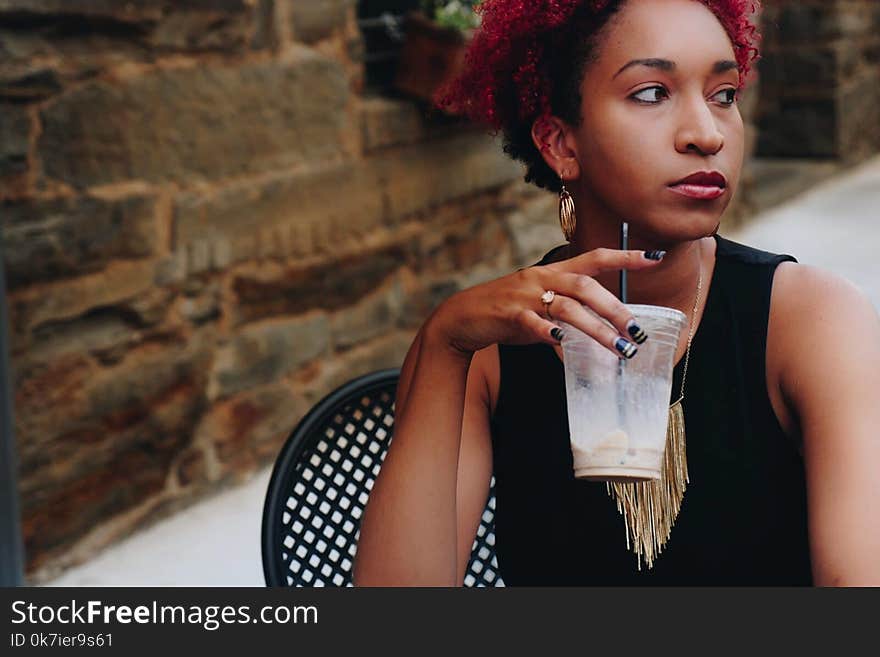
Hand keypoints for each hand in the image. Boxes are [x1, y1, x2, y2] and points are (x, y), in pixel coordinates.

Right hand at [425, 248, 665, 358]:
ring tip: (619, 348)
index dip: (625, 257)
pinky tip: (563, 343)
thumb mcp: (538, 306)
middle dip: (616, 309)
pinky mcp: (509, 314)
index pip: (595, 258)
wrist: (461, 317)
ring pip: (567, 308)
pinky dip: (550, 332)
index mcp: (551, 272)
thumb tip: (595, 333)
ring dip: (597, 329)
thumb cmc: (505, 313)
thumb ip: (566, 315)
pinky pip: (534, 322)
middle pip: (586, 287)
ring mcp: (525, 296)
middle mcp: (541, 278)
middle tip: (637, 332)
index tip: (656, 258)